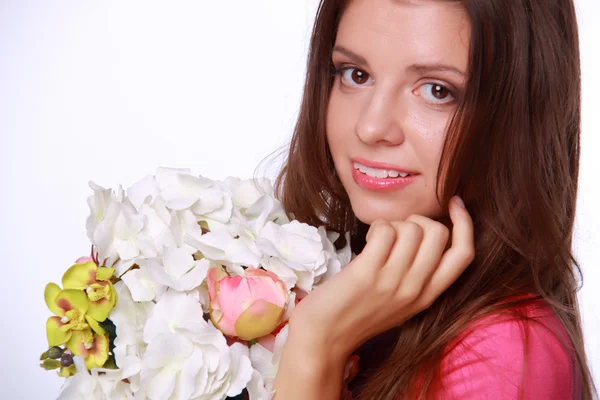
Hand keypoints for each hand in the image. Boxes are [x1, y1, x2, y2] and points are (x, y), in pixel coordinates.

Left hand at [287, 196, 474, 361]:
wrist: (324, 337)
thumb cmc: (357, 313)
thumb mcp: (400, 301)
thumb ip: (418, 275)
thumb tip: (424, 233)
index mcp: (428, 296)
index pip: (464, 254)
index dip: (464, 223)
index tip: (454, 202)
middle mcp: (415, 289)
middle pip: (439, 233)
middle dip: (419, 220)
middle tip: (398, 231)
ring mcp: (392, 282)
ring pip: (412, 228)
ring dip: (393, 224)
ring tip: (378, 239)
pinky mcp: (367, 273)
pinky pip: (385, 231)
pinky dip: (377, 227)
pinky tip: (367, 241)